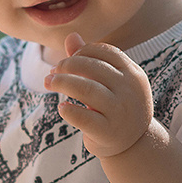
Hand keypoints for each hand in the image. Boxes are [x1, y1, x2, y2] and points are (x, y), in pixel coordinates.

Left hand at [44, 33, 153, 157]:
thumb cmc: (115, 107)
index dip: (82, 52)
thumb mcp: (108, 83)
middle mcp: (130, 90)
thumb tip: (70, 36)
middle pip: (92, 67)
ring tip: (48, 83)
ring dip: (61, 82)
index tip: (68, 61)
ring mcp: (120, 112)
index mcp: (133, 73)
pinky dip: (68, 110)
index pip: (105, 52)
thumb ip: (89, 60)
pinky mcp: (108, 132)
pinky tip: (62, 108)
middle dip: (66, 66)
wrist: (133, 146)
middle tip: (51, 73)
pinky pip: (82, 117)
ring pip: (85, 89)